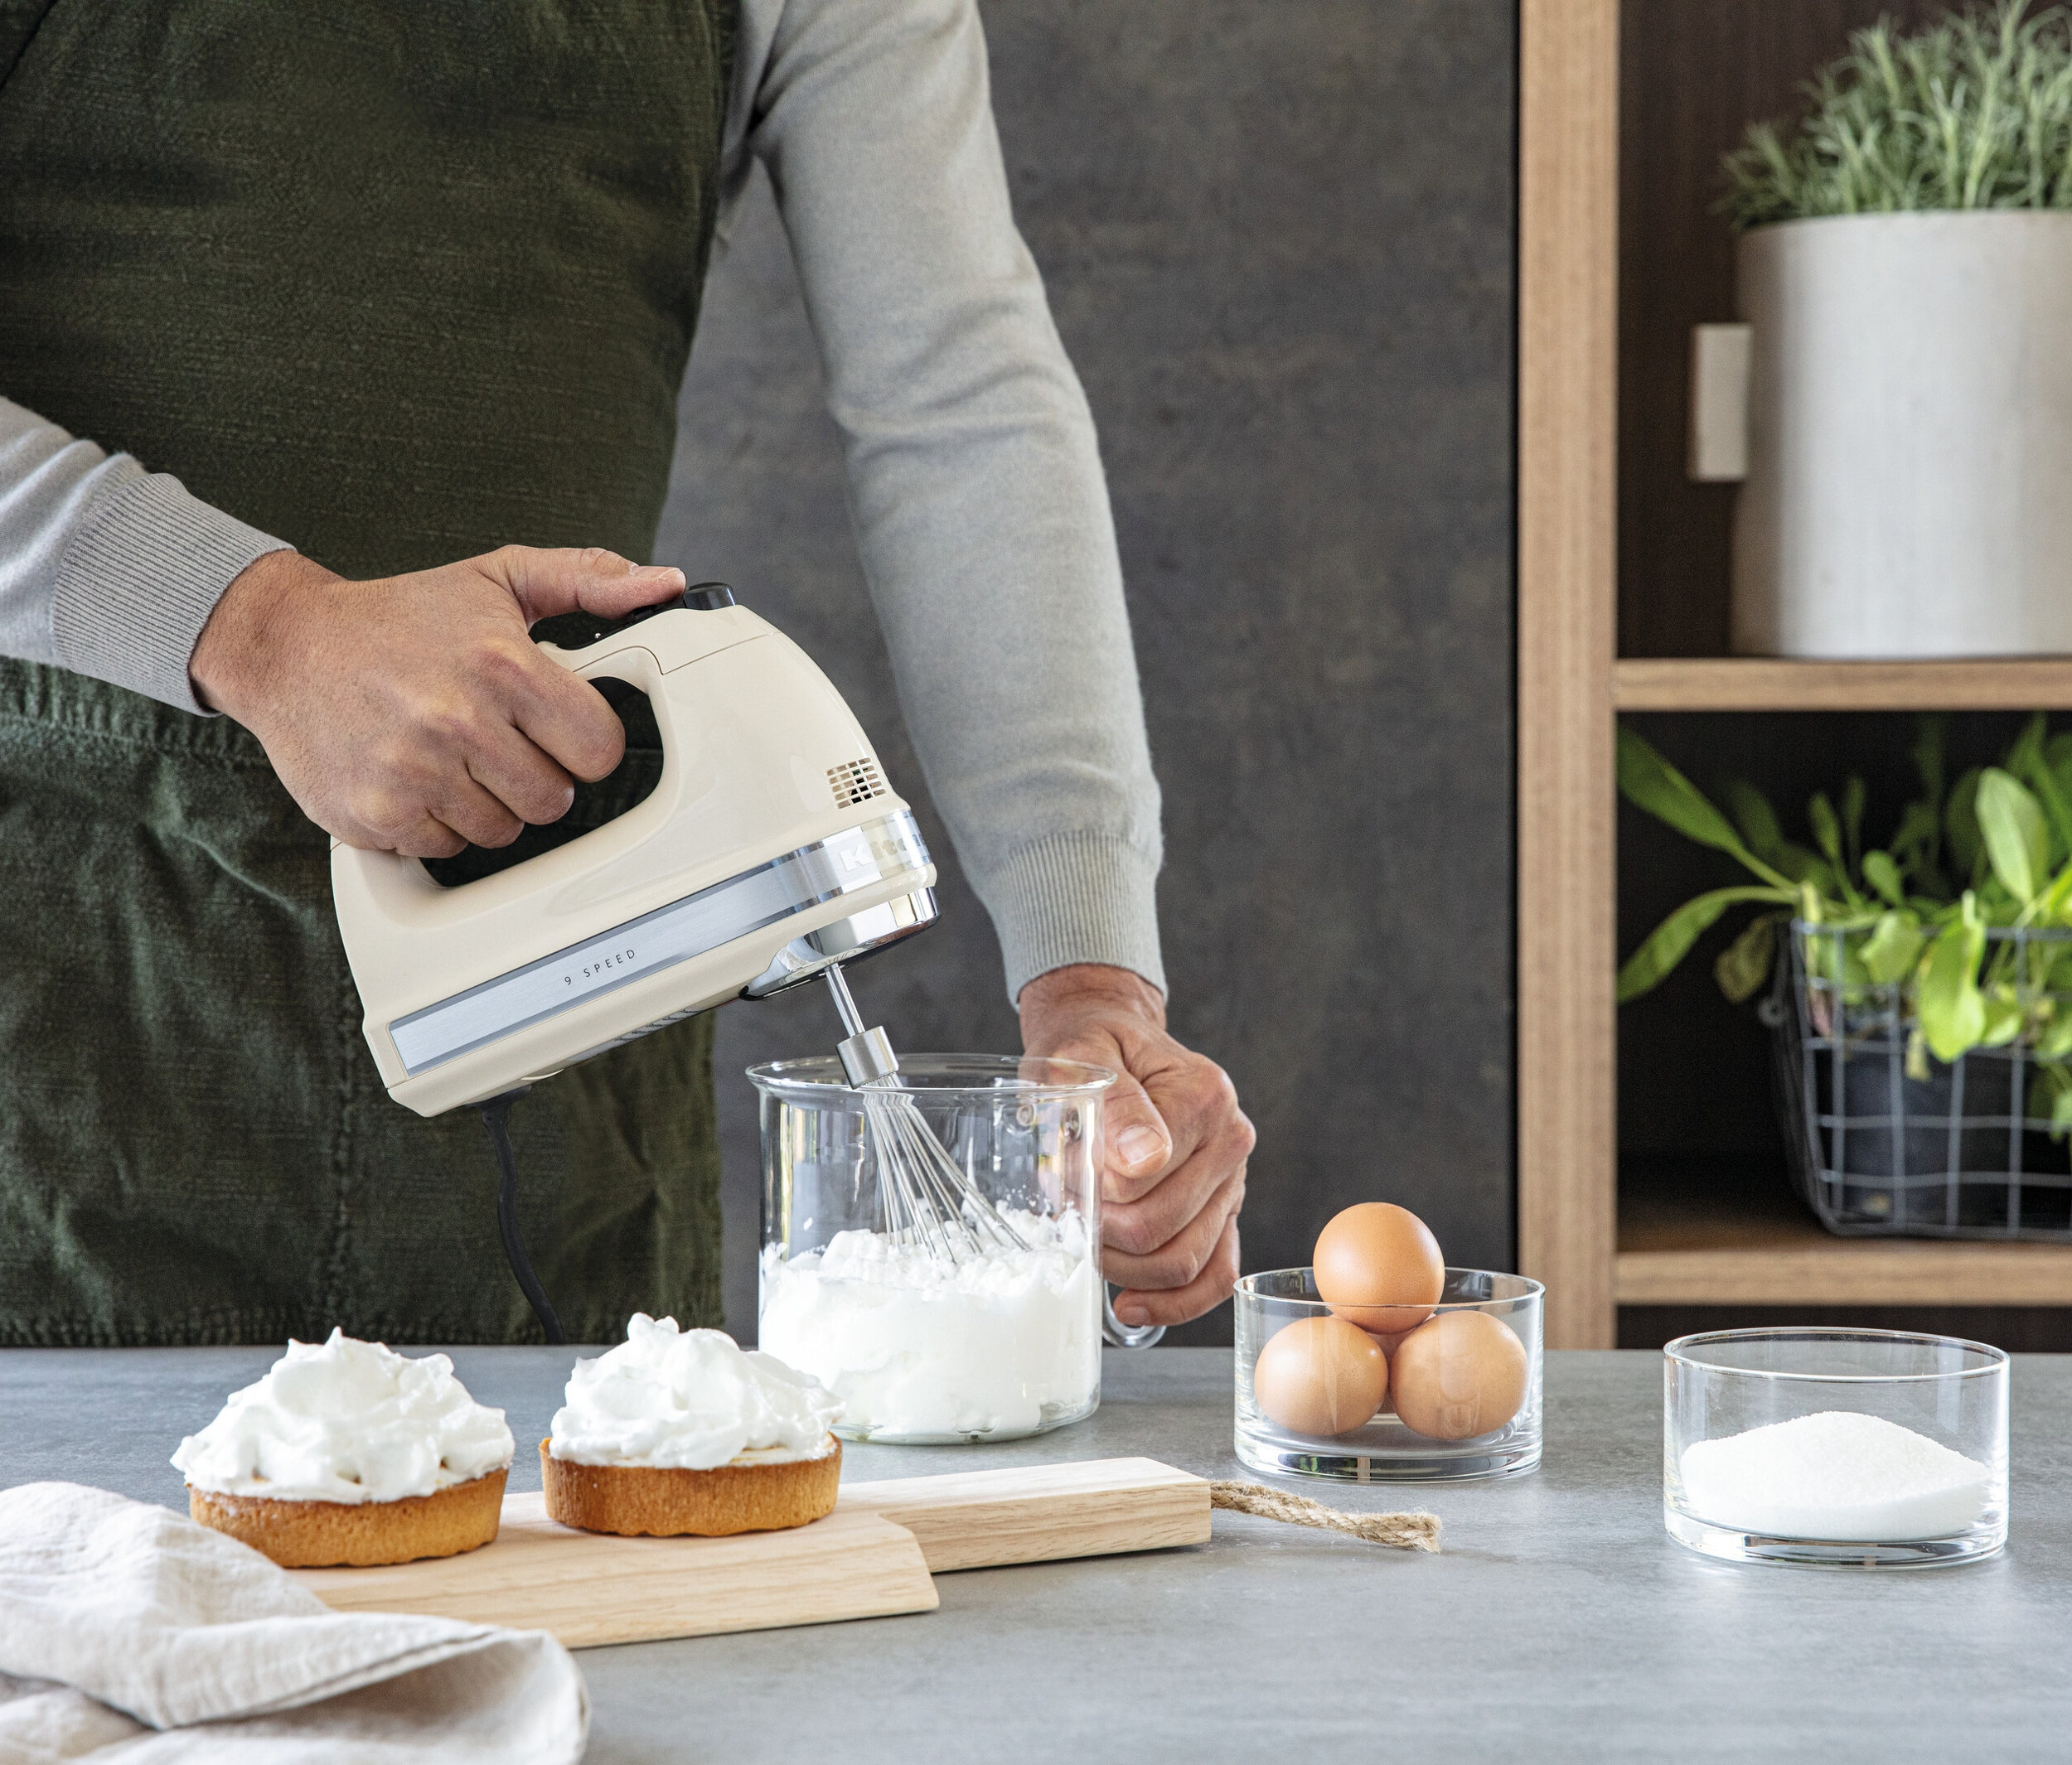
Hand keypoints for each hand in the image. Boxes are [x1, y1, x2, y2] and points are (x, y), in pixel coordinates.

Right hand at [190, 545, 686, 856]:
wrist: (284, 646)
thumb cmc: (398, 617)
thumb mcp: (497, 578)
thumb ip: (587, 580)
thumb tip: (661, 584)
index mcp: (502, 665)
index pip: (597, 749)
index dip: (582, 742)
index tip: (555, 728)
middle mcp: (458, 721)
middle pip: (553, 800)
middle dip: (534, 774)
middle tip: (496, 740)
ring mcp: (414, 773)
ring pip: (502, 832)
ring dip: (486, 803)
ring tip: (451, 755)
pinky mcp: (376, 815)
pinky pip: (446, 849)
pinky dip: (436, 823)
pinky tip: (416, 777)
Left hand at [1018, 964, 1251, 1326]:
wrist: (1112, 1043)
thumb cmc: (1092, 1049)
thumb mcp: (1082, 1054)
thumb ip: (1113, 1101)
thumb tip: (1142, 1161)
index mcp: (1204, 1095)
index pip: (1139, 1177)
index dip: (1086, 1187)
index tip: (1057, 1168)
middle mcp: (1230, 1140)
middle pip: (1158, 1226)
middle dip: (1097, 1228)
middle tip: (1063, 1202)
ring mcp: (1232, 1181)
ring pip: (1182, 1261)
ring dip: (1120, 1264)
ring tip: (1086, 1235)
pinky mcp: (1223, 1214)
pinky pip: (1214, 1275)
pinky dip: (1173, 1302)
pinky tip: (1129, 1305)